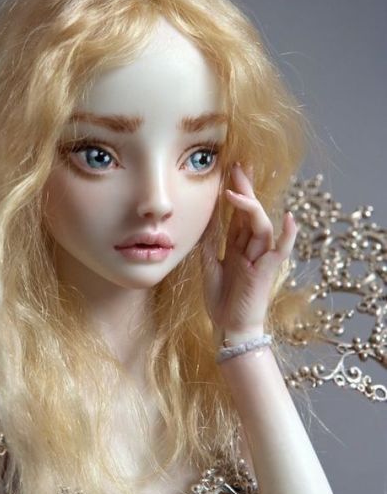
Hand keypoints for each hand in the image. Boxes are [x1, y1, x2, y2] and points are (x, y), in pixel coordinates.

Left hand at [201, 163, 297, 343]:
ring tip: (235, 193)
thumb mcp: (209, 266)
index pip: (239, 212)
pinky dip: (287, 235)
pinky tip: (288, 218)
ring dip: (251, 208)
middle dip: (246, 189)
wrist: (229, 327)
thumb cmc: (221, 300)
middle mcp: (252, 247)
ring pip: (262, 226)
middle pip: (252, 212)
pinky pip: (281, 250)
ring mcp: (261, 257)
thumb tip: (205, 220)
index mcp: (239, 245)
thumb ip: (210, 244)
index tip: (230, 169)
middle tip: (237, 166)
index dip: (237, 191)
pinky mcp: (267, 271)